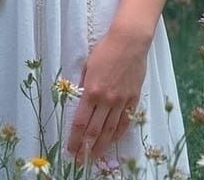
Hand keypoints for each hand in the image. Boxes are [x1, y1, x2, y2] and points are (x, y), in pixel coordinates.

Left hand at [66, 29, 147, 164]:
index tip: (70, 149)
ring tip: (94, 157)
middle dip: (86, 148)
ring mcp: (121, 101)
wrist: (129, 42)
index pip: (81, 121)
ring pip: (110, 131)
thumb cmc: (105, 50)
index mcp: (92, 90)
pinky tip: (112, 142)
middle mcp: (106, 99)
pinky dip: (117, 134)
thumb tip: (80, 100)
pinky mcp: (133, 99)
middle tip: (79, 161)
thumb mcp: (87, 65)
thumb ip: (84, 85)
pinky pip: (125, 122)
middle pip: (94, 131)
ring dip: (101, 146)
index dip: (75, 138)